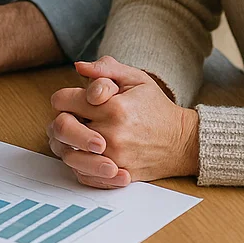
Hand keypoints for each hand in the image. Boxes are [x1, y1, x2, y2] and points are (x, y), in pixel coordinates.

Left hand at [46, 56, 199, 188]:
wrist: (182, 142)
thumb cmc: (157, 108)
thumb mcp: (136, 79)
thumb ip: (106, 68)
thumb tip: (78, 67)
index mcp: (113, 107)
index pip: (63, 100)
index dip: (64, 97)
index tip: (73, 100)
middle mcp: (111, 133)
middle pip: (61, 127)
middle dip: (61, 121)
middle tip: (72, 120)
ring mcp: (114, 157)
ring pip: (68, 154)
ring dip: (67, 144)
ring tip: (78, 137)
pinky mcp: (117, 174)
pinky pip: (83, 174)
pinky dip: (79, 165)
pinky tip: (87, 154)